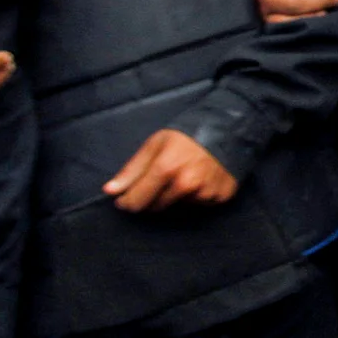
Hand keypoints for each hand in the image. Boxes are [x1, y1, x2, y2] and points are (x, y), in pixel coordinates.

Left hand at [104, 130, 237, 212]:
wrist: (228, 130)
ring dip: (175, 198)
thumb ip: (132, 170)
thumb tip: (109, 191)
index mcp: (166, 169)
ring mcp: (205, 193)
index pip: (137, 202)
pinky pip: (199, 206)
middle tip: (158, 183)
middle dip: (151, 199)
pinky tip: (199, 181)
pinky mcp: (220, 197)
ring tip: (183, 177)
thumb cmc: (186, 135)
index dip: (127, 202)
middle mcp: (186, 184)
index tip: (125, 199)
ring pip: (178, 207)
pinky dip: (196, 198)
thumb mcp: (155, 145)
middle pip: (156, 208)